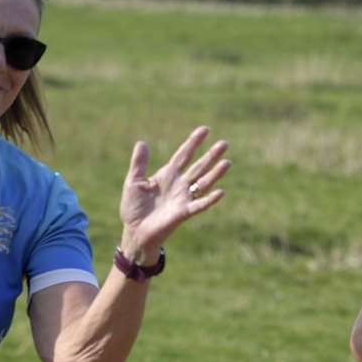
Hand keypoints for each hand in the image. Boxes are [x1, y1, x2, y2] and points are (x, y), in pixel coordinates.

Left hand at [117, 126, 229, 258]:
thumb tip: (142, 143)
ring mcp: (183, 198)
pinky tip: (220, 192)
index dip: (193, 142)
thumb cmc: (133, 208)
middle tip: (224, 143)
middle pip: (198, 166)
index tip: (205, 129)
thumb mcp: (133, 182)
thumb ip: (139, 163)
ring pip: (203, 183)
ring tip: (227, 162)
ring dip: (215, 173)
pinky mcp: (183, 213)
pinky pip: (199, 205)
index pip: (183, 155)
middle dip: (211, 155)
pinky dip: (209, 199)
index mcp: (168, 175)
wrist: (134, 231)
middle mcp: (179, 184)